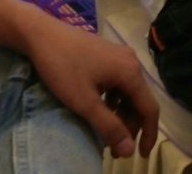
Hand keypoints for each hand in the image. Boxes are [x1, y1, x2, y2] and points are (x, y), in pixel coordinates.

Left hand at [28, 18, 158, 157]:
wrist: (42, 34)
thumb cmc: (63, 68)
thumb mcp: (84, 102)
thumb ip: (109, 126)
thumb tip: (129, 151)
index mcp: (130, 72)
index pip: (149, 109)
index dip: (149, 134)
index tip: (141, 156)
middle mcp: (131, 61)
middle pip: (139, 100)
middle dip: (130, 126)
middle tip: (113, 148)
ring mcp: (120, 55)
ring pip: (129, 92)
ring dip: (121, 114)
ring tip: (105, 132)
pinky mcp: (108, 54)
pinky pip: (119, 82)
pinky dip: (114, 100)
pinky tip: (99, 109)